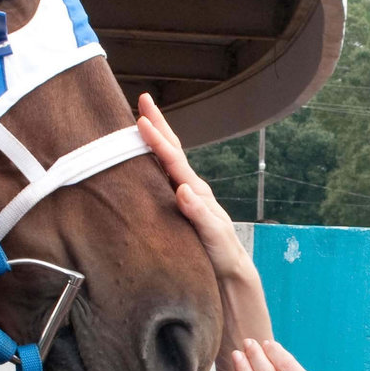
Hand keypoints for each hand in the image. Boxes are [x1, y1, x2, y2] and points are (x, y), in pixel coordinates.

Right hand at [137, 94, 253, 284]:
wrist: (228, 271)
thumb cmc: (222, 254)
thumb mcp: (213, 235)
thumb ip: (200, 214)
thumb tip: (183, 189)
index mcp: (197, 191)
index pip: (174, 160)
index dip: (157, 140)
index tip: (142, 121)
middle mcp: (191, 188)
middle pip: (172, 150)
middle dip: (158, 124)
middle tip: (143, 99)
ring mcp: (184, 196)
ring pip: (166, 160)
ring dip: (154, 138)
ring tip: (141, 119)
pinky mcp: (177, 207)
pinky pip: (161, 177)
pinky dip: (151, 161)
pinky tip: (141, 157)